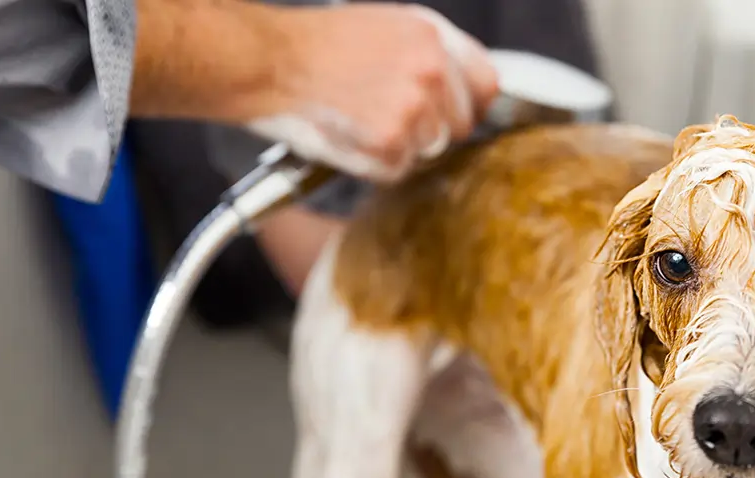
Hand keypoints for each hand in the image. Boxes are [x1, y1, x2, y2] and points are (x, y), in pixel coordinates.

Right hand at [246, 3, 498, 181]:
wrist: (268, 62)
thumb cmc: (316, 47)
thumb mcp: (387, 29)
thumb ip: (431, 56)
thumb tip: (463, 90)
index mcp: (432, 36)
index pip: (486, 85)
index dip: (469, 106)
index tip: (452, 115)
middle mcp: (431, 69)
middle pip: (459, 127)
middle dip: (427, 130)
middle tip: (382, 115)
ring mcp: (414, 108)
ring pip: (429, 152)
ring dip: (398, 148)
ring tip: (359, 119)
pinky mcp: (391, 142)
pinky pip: (397, 171)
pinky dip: (372, 164)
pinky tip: (349, 135)